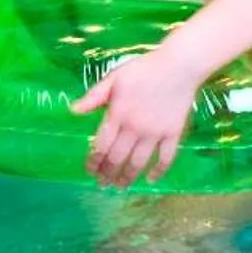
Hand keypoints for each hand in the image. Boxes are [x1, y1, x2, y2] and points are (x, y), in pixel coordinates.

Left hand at [70, 53, 198, 188]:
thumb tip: (73, 110)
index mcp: (118, 115)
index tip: (89, 171)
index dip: (93, 161)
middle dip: (107, 174)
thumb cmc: (143, 70)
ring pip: (139, 162)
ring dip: (128, 177)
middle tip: (102, 184)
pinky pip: (166, 158)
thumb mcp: (113, 78)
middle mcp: (135, 128)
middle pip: (117, 158)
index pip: (101, 145)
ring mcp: (155, 133)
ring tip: (120, 186)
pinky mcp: (173, 134)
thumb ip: (94, 97)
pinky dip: (158, 171)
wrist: (178, 66)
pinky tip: (151, 179)